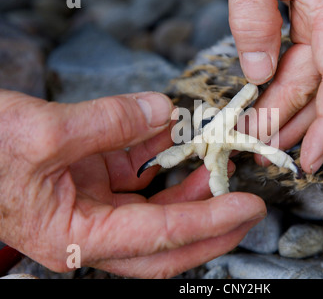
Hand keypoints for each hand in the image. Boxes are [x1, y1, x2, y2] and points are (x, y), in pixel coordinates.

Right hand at [0, 90, 265, 277]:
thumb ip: (110, 121)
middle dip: (211, 224)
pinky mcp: (91, 181)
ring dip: (189, 189)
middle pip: (166, 241)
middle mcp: (90, 229)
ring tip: (219, 166)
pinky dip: (159, 157)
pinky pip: (136, 175)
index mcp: (77, 237)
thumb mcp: (43, 133)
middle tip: (248, 203)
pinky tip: (177, 137)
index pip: (162, 237)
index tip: (248, 208)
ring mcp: (92, 206)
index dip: (210, 222)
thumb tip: (163, 111)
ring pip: (155, 208)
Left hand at [225, 0, 322, 172]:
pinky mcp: (304, 21)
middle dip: (290, 125)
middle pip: (316, 86)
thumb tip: (259, 71)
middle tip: (261, 154)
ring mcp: (319, 22)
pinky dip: (279, 90)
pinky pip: (296, 64)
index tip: (313, 155)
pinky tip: (266, 108)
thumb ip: (253, 17)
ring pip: (307, 80)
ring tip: (260, 143)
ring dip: (284, 115)